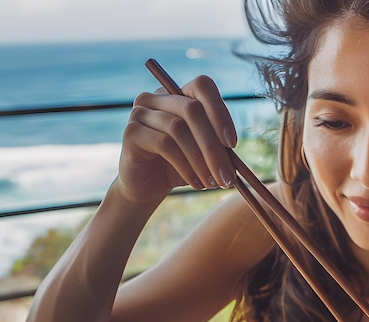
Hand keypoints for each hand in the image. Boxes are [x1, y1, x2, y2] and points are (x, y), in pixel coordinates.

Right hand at [115, 75, 237, 206]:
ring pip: (179, 128)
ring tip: (212, 184)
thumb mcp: (204, 155)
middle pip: (193, 110)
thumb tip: (236, 152)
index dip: (220, 111)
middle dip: (214, 147)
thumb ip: (219, 146)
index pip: (202, 86)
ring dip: (201, 161)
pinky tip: (195, 183)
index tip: (233, 144)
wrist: (147, 187)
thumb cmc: (178, 168)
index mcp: (178, 96)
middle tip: (227, 177)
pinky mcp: (131, 132)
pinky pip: (165, 144)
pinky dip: (185, 166)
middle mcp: (157, 98)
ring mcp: (141, 112)